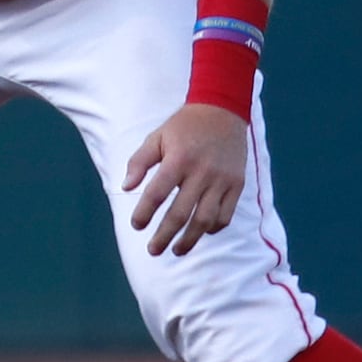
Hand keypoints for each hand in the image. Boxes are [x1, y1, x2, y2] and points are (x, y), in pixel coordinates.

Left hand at [122, 101, 250, 257]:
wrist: (223, 110)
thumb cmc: (184, 127)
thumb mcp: (156, 137)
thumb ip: (139, 162)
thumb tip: (125, 188)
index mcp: (178, 159)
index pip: (157, 193)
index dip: (144, 213)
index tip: (136, 225)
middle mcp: (201, 171)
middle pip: (180, 213)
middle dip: (164, 236)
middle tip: (152, 250)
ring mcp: (221, 180)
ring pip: (205, 220)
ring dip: (189, 240)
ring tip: (176, 251)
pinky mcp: (236, 184)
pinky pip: (225, 215)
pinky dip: (213, 228)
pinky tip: (201, 233)